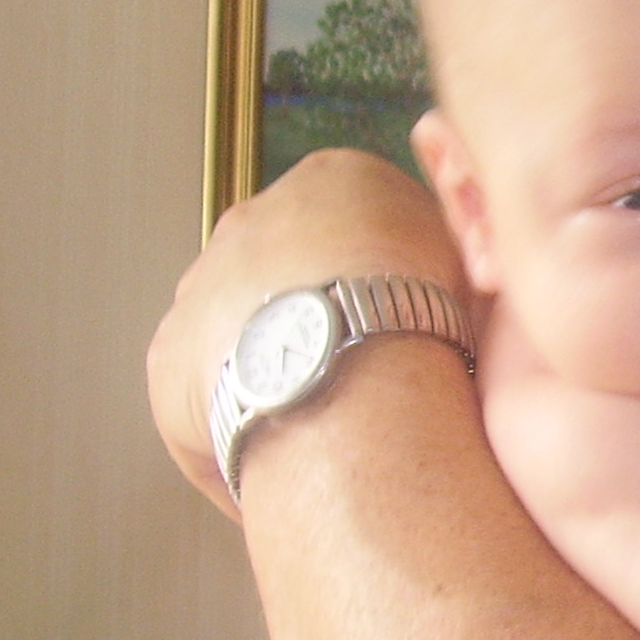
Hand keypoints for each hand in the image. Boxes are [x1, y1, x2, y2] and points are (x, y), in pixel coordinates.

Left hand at [147, 149, 464, 516]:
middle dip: (314, 315)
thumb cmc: (427, 315)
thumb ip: (449, 248)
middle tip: (361, 369)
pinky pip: (203, 401)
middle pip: (286, 268)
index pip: (354, 219)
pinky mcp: (168, 362)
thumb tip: (462, 269)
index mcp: (335, 178)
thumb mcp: (471, 251)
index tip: (401, 316)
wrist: (356, 366)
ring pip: (236, 328)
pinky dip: (243, 428)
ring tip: (325, 421)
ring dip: (272, 365)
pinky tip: (286, 462)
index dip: (382, 274)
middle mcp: (255, 218)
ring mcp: (201, 287)